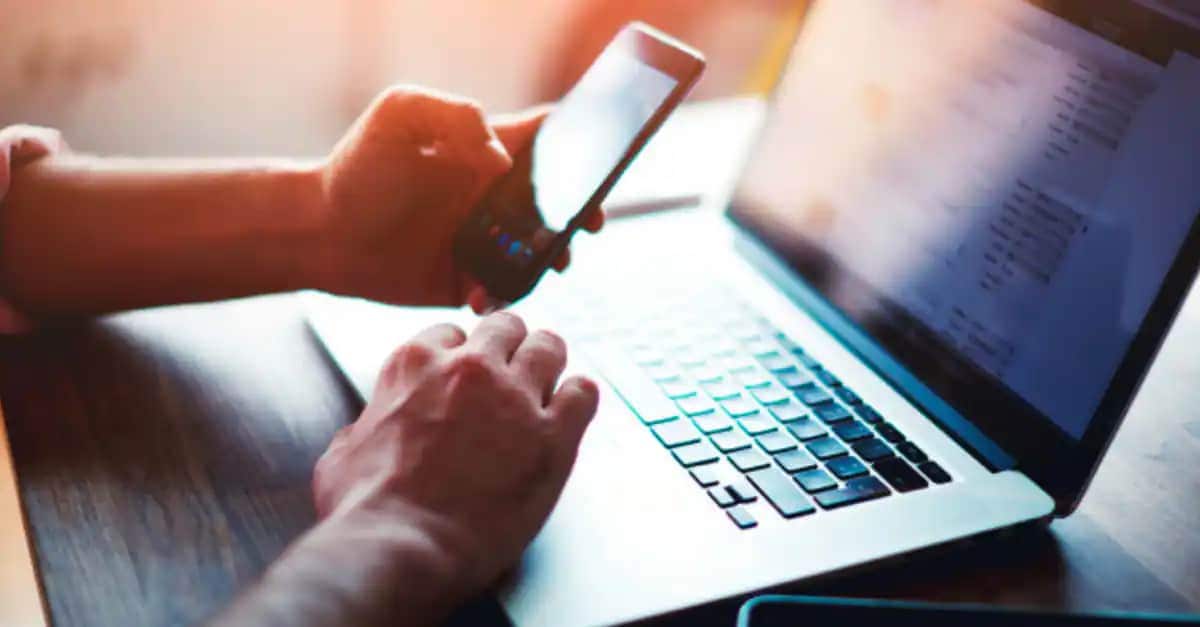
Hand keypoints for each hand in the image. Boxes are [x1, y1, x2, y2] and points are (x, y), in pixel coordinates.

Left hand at [310, 86, 603, 311]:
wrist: (319, 231)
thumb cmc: (357, 167)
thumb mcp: (401, 113)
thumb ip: (457, 115)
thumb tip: (502, 161)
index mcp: (487, 151)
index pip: (547, 140)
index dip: (579, 147)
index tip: (597, 163)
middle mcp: (492, 196)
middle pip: (558, 200)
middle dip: (582, 211)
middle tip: (588, 223)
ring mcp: (484, 240)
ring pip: (541, 250)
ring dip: (554, 256)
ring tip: (551, 262)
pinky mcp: (468, 279)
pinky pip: (505, 289)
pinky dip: (505, 292)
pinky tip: (481, 290)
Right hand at [311, 313, 599, 597]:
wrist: (400, 548)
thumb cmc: (365, 510)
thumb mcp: (342, 453)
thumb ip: (363, 429)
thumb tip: (364, 432)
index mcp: (415, 365)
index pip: (451, 333)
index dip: (461, 355)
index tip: (466, 374)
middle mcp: (470, 369)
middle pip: (506, 327)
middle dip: (509, 345)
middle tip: (512, 370)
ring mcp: (516, 398)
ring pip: (549, 347)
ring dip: (548, 362)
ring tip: (549, 381)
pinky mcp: (553, 436)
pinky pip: (584, 393)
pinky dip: (579, 398)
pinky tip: (571, 411)